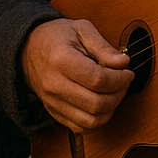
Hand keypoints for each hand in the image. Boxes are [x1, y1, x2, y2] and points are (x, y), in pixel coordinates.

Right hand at [21, 18, 132, 133]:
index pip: (98, 80)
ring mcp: (53, 102)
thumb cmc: (57, 37)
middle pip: (96, 103)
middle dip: (119, 94)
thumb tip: (123, 63)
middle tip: (124, 82)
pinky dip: (97, 120)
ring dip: (110, 110)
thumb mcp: (82, 29)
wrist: (29, 49)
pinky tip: (103, 104)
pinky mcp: (54, 113)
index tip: (128, 73)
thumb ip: (103, 47)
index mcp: (61, 60)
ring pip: (91, 121)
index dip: (120, 79)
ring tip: (114, 93)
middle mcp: (55, 85)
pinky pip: (81, 128)